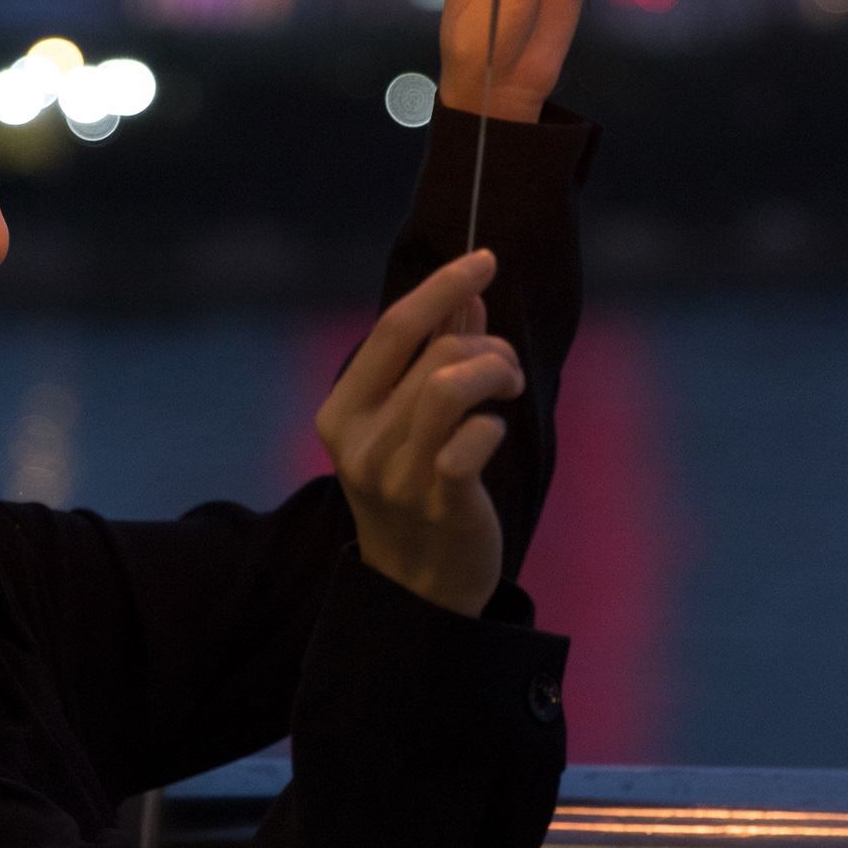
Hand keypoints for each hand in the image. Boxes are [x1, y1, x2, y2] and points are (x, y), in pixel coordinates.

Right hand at [315, 251, 522, 616]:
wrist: (417, 588)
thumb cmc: (417, 492)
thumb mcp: (410, 421)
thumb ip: (434, 354)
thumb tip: (468, 294)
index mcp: (342, 411)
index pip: (393, 327)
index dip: (442, 285)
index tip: (486, 258)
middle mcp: (359, 440)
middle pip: (435, 349)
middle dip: (487, 343)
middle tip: (505, 369)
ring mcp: (395, 473)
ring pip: (452, 381)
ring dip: (495, 371)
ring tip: (506, 387)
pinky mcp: (438, 500)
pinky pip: (474, 436)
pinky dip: (493, 425)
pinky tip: (492, 437)